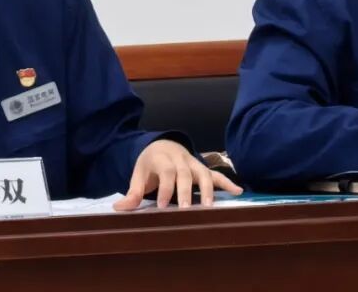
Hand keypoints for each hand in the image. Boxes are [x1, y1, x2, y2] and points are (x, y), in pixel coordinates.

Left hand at [113, 139, 242, 210]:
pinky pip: (217, 174)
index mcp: (162, 159)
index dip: (165, 189)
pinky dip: (228, 182)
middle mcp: (180, 159)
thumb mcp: (138, 175)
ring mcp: (194, 163)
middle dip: (186, 192)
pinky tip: (238, 192)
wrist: (160, 145)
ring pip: (203, 173)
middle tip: (186, 210)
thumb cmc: (150, 165)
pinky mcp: (203, 168)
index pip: (165, 173)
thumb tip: (119, 208)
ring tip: (209, 207)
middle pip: (185, 174)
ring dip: (207, 190)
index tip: (162, 207)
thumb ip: (133, 193)